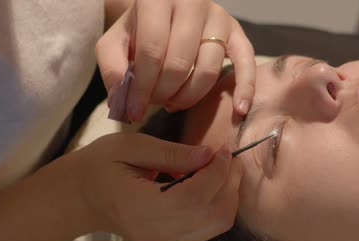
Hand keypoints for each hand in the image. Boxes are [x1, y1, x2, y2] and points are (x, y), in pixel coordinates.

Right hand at [57, 132, 241, 240]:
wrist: (78, 198)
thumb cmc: (99, 166)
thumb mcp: (130, 147)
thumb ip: (172, 153)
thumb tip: (210, 154)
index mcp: (143, 209)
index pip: (197, 196)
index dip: (219, 171)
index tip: (225, 147)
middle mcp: (158, 233)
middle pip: (215, 215)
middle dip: (231, 182)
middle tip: (229, 156)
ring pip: (217, 225)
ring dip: (228, 195)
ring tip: (223, 167)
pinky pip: (207, 229)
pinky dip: (218, 205)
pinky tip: (210, 183)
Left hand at [96, 0, 255, 121]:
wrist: (165, 10)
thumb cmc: (139, 29)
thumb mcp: (115, 42)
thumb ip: (112, 66)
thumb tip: (123, 97)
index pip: (153, 51)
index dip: (143, 87)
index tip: (134, 111)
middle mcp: (192, 2)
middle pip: (180, 64)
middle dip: (164, 93)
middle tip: (154, 102)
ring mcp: (218, 17)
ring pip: (208, 70)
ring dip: (189, 97)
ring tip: (173, 103)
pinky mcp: (237, 32)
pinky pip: (246, 61)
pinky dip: (245, 87)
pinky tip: (240, 109)